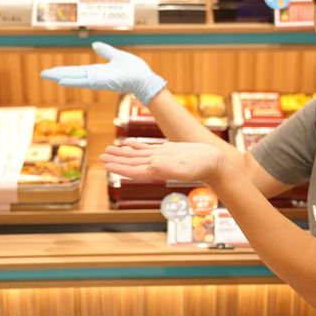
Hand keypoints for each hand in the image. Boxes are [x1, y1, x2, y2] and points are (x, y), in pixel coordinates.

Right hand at [40, 41, 166, 104]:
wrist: (143, 78)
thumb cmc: (133, 69)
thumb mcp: (116, 56)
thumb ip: (105, 51)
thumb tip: (95, 44)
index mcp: (98, 71)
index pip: (77, 71)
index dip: (64, 71)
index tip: (52, 71)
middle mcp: (95, 77)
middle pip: (72, 75)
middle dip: (58, 74)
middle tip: (43, 74)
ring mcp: (97, 80)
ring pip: (75, 78)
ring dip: (61, 77)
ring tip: (47, 75)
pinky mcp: (101, 82)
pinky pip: (85, 81)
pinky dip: (73, 81)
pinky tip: (62, 80)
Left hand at [100, 140, 227, 184]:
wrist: (215, 162)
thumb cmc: (203, 166)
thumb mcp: (186, 168)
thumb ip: (168, 168)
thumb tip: (152, 167)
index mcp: (159, 170)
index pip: (134, 170)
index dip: (118, 167)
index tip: (106, 165)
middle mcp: (157, 165)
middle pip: (132, 163)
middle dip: (116, 160)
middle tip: (100, 157)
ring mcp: (162, 158)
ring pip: (137, 156)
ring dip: (122, 154)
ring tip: (108, 151)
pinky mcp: (167, 151)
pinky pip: (147, 149)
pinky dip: (135, 147)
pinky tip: (128, 145)